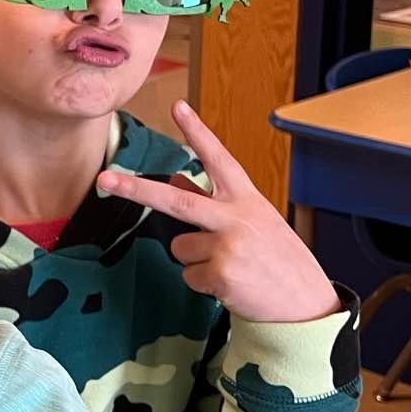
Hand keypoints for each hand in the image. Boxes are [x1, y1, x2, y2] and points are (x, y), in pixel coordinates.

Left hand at [95, 101, 338, 324]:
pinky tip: (231, 285)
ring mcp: (228, 246)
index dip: (198, 132)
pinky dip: (204, 283)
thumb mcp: (252, 221)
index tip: (177, 107)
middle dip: (136, 189)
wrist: (306, 304)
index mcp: (246, 200)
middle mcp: (236, 217)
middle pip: (177, 200)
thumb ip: (213, 201)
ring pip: (180, 247)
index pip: (219, 159)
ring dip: (196, 260)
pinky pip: (189, 275)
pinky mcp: (221, 274)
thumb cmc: (276, 259)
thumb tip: (176, 177)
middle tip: (104, 180)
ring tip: (230, 267)